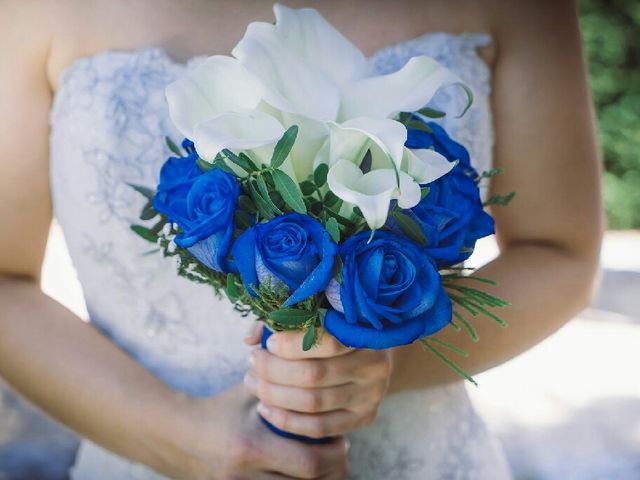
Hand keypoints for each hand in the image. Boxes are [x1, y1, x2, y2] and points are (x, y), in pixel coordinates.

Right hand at [164, 384, 348, 478]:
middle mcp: (244, 476)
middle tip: (340, 452)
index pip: (308, 462)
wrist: (176, 436)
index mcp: (250, 447)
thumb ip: (278, 378)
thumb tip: (313, 358)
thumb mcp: (247, 391)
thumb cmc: (219, 409)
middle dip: (332, 470)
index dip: (333, 454)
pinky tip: (301, 473)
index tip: (341, 439)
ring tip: (325, 463)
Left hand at [244, 325, 392, 438]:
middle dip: (274, 370)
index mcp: (365, 334)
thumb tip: (251, 338)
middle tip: (251, 364)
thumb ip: (284, 321)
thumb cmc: (334, 330)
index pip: (327, 342)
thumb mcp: (317, 316)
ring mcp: (371, 395)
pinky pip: (319, 427)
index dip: (292, 344)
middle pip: (314, 374)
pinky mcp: (364, 417)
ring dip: (274, 395)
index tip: (268, 344)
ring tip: (253, 384)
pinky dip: (286, 420)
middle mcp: (374, 366)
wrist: (368, 355)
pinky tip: (266, 409)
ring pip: (313, 402)